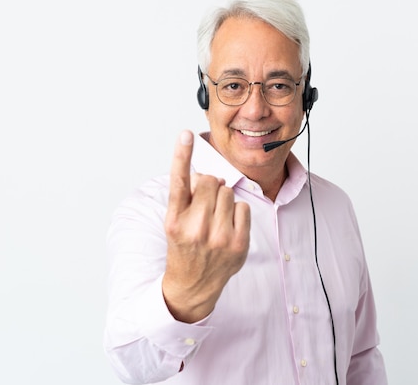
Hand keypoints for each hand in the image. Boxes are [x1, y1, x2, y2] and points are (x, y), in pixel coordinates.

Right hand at [162, 130, 250, 322]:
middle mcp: (195, 228)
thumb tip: (208, 175)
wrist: (193, 284)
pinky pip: (244, 207)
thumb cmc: (184, 246)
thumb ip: (186, 197)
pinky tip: (228, 227)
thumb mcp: (174, 222)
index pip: (179, 181)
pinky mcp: (238, 244)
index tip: (185, 134)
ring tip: (215, 219)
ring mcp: (218, 237)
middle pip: (210, 181)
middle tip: (204, 206)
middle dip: (209, 187)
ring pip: (228, 192)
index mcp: (174, 220)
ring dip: (223, 199)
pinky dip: (238, 213)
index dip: (182, 154)